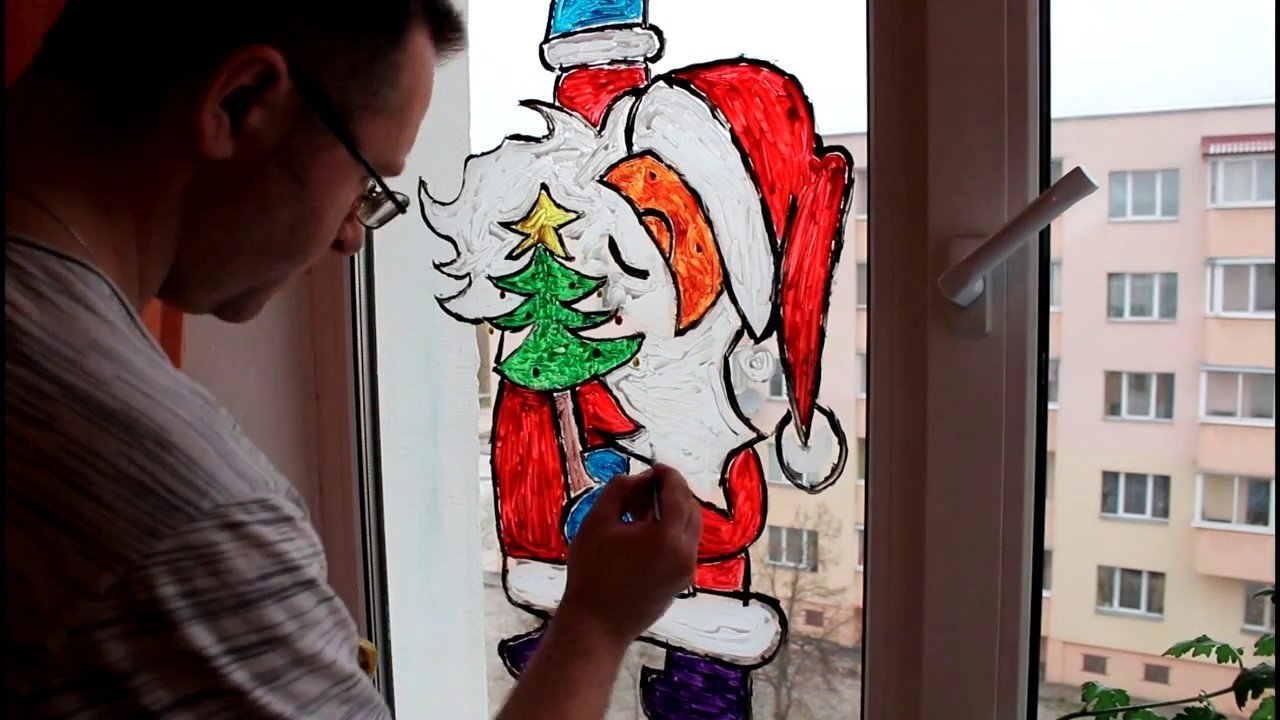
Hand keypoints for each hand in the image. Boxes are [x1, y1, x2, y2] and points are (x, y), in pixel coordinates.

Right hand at [555, 464, 701, 647]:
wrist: (595, 626)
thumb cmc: (591, 572)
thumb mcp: (597, 522)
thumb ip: (620, 490)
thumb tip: (640, 479)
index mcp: (668, 537)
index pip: (678, 493)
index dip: (667, 474)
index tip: (654, 466)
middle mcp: (685, 553)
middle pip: (690, 509)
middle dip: (672, 492)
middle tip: (646, 485)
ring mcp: (686, 571)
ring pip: (689, 529)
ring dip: (672, 512)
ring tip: (640, 509)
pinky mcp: (681, 583)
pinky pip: (683, 547)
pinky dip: (670, 532)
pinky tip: (643, 533)